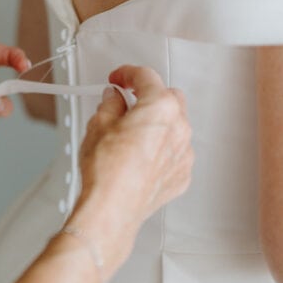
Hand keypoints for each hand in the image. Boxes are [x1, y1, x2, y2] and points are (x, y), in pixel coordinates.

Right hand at [67, 65, 192, 275]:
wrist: (112, 208)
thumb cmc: (106, 170)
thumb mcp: (98, 125)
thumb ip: (110, 104)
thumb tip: (114, 99)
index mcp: (160, 107)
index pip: (146, 76)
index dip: (127, 73)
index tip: (119, 78)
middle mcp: (179, 127)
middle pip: (169, 98)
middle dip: (150, 96)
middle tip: (127, 102)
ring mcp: (184, 153)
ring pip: (176, 126)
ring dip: (158, 123)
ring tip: (131, 133)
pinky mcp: (182, 175)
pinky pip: (175, 152)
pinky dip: (161, 149)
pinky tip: (140, 156)